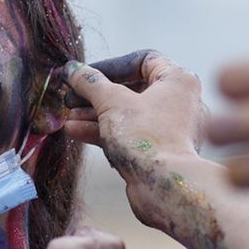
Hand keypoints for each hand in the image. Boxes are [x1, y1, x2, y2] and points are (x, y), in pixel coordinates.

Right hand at [63, 52, 209, 218]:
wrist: (165, 188)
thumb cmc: (146, 138)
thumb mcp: (111, 102)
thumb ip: (89, 82)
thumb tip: (72, 69)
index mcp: (178, 80)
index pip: (143, 59)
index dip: (111, 65)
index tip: (87, 75)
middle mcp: (180, 102)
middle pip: (132, 88)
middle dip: (97, 93)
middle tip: (71, 97)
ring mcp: (171, 128)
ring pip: (128, 114)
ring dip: (95, 114)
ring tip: (68, 116)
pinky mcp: (161, 151)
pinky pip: (131, 134)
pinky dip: (105, 131)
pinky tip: (75, 132)